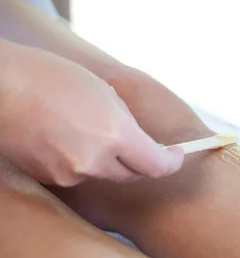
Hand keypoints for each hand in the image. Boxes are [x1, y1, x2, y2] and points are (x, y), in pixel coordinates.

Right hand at [0, 41, 183, 185]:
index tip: (175, 155)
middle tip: (135, 143)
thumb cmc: (48, 77)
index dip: (171, 162)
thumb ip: (125, 121)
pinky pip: (76, 175)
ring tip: (82, 129)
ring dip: (103, 159)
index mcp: (115, 135)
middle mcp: (94, 161)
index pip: (157, 166)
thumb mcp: (101, 91)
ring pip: (101, 174)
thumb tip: (137, 139)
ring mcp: (69, 174)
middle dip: (138, 161)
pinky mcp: (49, 180)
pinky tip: (63, 139)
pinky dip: (78, 162)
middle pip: (131, 174)